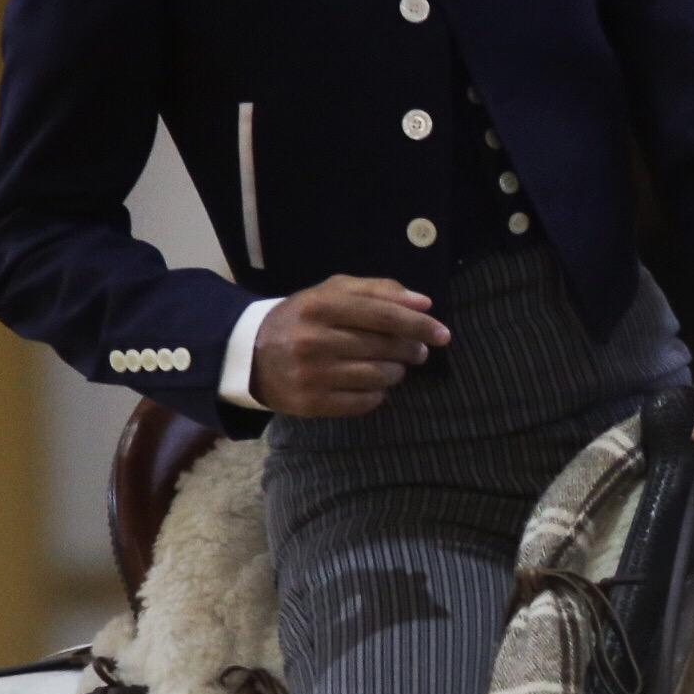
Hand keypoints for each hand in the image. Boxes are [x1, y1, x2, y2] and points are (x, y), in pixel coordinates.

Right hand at [251, 275, 447, 416]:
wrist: (250, 354)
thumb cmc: (304, 318)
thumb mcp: (331, 292)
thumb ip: (377, 290)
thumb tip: (423, 303)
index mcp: (319, 306)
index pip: (383, 315)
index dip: (419, 325)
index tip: (443, 333)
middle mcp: (312, 340)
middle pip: (384, 347)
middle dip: (411, 349)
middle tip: (418, 351)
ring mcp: (310, 375)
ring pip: (378, 376)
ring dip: (396, 372)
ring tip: (394, 366)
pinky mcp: (310, 404)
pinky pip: (364, 402)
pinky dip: (378, 394)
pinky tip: (373, 384)